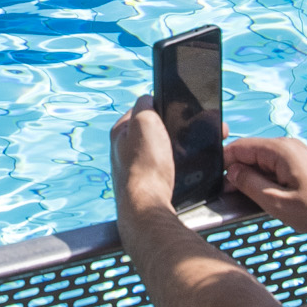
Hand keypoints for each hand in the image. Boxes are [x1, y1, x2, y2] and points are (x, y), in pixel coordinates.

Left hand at [108, 97, 177, 212]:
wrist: (147, 206)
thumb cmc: (145, 165)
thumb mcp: (146, 121)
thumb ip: (145, 105)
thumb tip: (148, 99)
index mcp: (120, 132)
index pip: (142, 109)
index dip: (161, 108)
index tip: (176, 113)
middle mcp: (123, 150)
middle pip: (153, 131)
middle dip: (171, 131)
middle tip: (186, 135)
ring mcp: (133, 168)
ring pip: (160, 150)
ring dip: (174, 149)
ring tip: (184, 153)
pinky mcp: (145, 184)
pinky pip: (163, 168)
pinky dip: (173, 167)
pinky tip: (179, 170)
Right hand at [221, 136, 306, 238]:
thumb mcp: (278, 203)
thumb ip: (250, 185)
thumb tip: (231, 172)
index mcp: (280, 150)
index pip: (240, 147)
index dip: (225, 165)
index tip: (220, 185)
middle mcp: (288, 146)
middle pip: (251, 153)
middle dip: (239, 174)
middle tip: (237, 199)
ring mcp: (297, 154)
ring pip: (263, 162)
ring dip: (255, 180)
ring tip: (257, 202)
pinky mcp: (304, 164)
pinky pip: (277, 168)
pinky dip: (269, 181)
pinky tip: (273, 199)